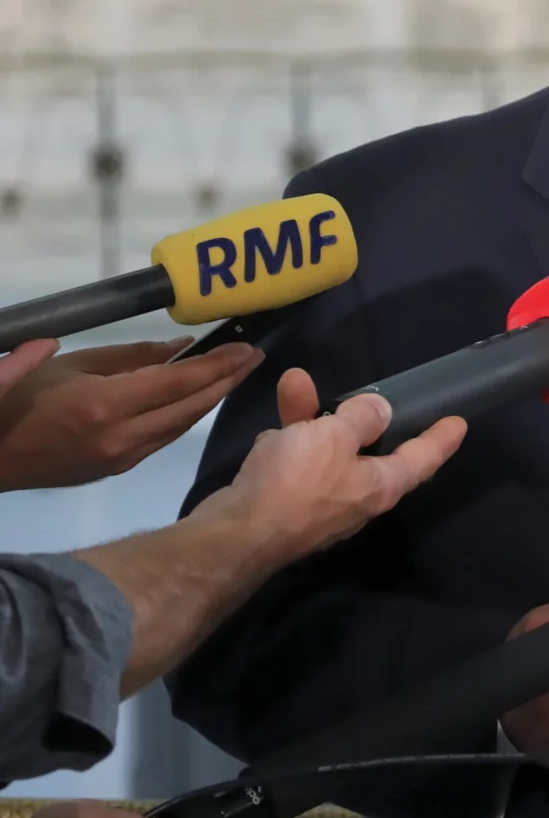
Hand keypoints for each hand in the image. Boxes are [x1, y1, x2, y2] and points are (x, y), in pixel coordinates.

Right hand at [0, 339, 261, 490]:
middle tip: (255, 357)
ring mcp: (122, 458)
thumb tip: (178, 348)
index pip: (179, 382)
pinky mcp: (118, 470)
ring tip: (236, 373)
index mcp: (106, 404)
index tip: (247, 348)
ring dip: (212, 399)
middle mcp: (122, 436)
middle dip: (227, 380)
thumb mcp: (69, 365)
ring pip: (181, 426)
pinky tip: (200, 399)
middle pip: (190, 407)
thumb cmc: (19, 400)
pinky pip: (164, 438)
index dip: (218, 364)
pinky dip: (186, 416)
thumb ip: (128, 356)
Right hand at [196, 372, 465, 569]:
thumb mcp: (334, 437)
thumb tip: (381, 412)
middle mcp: (354, 499)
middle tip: (358, 391)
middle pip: (367, 449)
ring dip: (308, 419)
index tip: (458, 424)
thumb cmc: (296, 482)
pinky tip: (268, 435)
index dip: (441, 440)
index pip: (422, 459)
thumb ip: (361, 418)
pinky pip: (291, 465)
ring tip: (293, 385)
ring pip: (322, 450)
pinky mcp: (282, 506)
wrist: (234, 534)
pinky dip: (283, 446)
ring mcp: (317, 505)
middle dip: (354, 415)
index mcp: (380, 486)